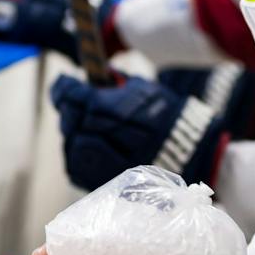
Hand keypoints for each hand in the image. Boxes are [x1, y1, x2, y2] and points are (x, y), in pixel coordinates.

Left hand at [50, 73, 224, 190]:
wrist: (192, 151)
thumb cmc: (169, 114)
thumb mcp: (144, 88)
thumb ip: (117, 82)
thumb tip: (100, 73)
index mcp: (112, 109)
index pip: (72, 96)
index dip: (63, 88)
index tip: (63, 82)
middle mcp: (105, 137)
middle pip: (70, 120)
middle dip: (67, 108)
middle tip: (71, 102)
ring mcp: (103, 162)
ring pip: (71, 145)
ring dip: (71, 132)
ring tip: (79, 124)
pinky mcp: (104, 181)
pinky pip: (77, 167)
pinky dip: (75, 154)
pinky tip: (83, 145)